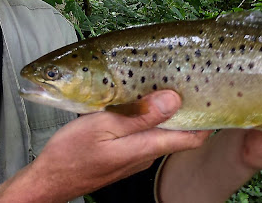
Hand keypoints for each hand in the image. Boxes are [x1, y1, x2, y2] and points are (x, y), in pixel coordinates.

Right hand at [0, 90, 209, 202]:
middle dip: (187, 108)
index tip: (212, 94)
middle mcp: (147, 154)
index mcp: (146, 146)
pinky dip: (148, 117)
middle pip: (179, 131)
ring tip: (165, 83)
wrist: (49, 180)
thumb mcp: (103, 126)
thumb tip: (173, 99)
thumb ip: (139, 115)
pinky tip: (139, 101)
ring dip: (165, 111)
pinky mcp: (124, 154)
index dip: (207, 117)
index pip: (193, 136)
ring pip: (161, 131)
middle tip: (189, 80)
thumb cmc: (71, 153)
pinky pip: (145, 134)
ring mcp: (136, 156)